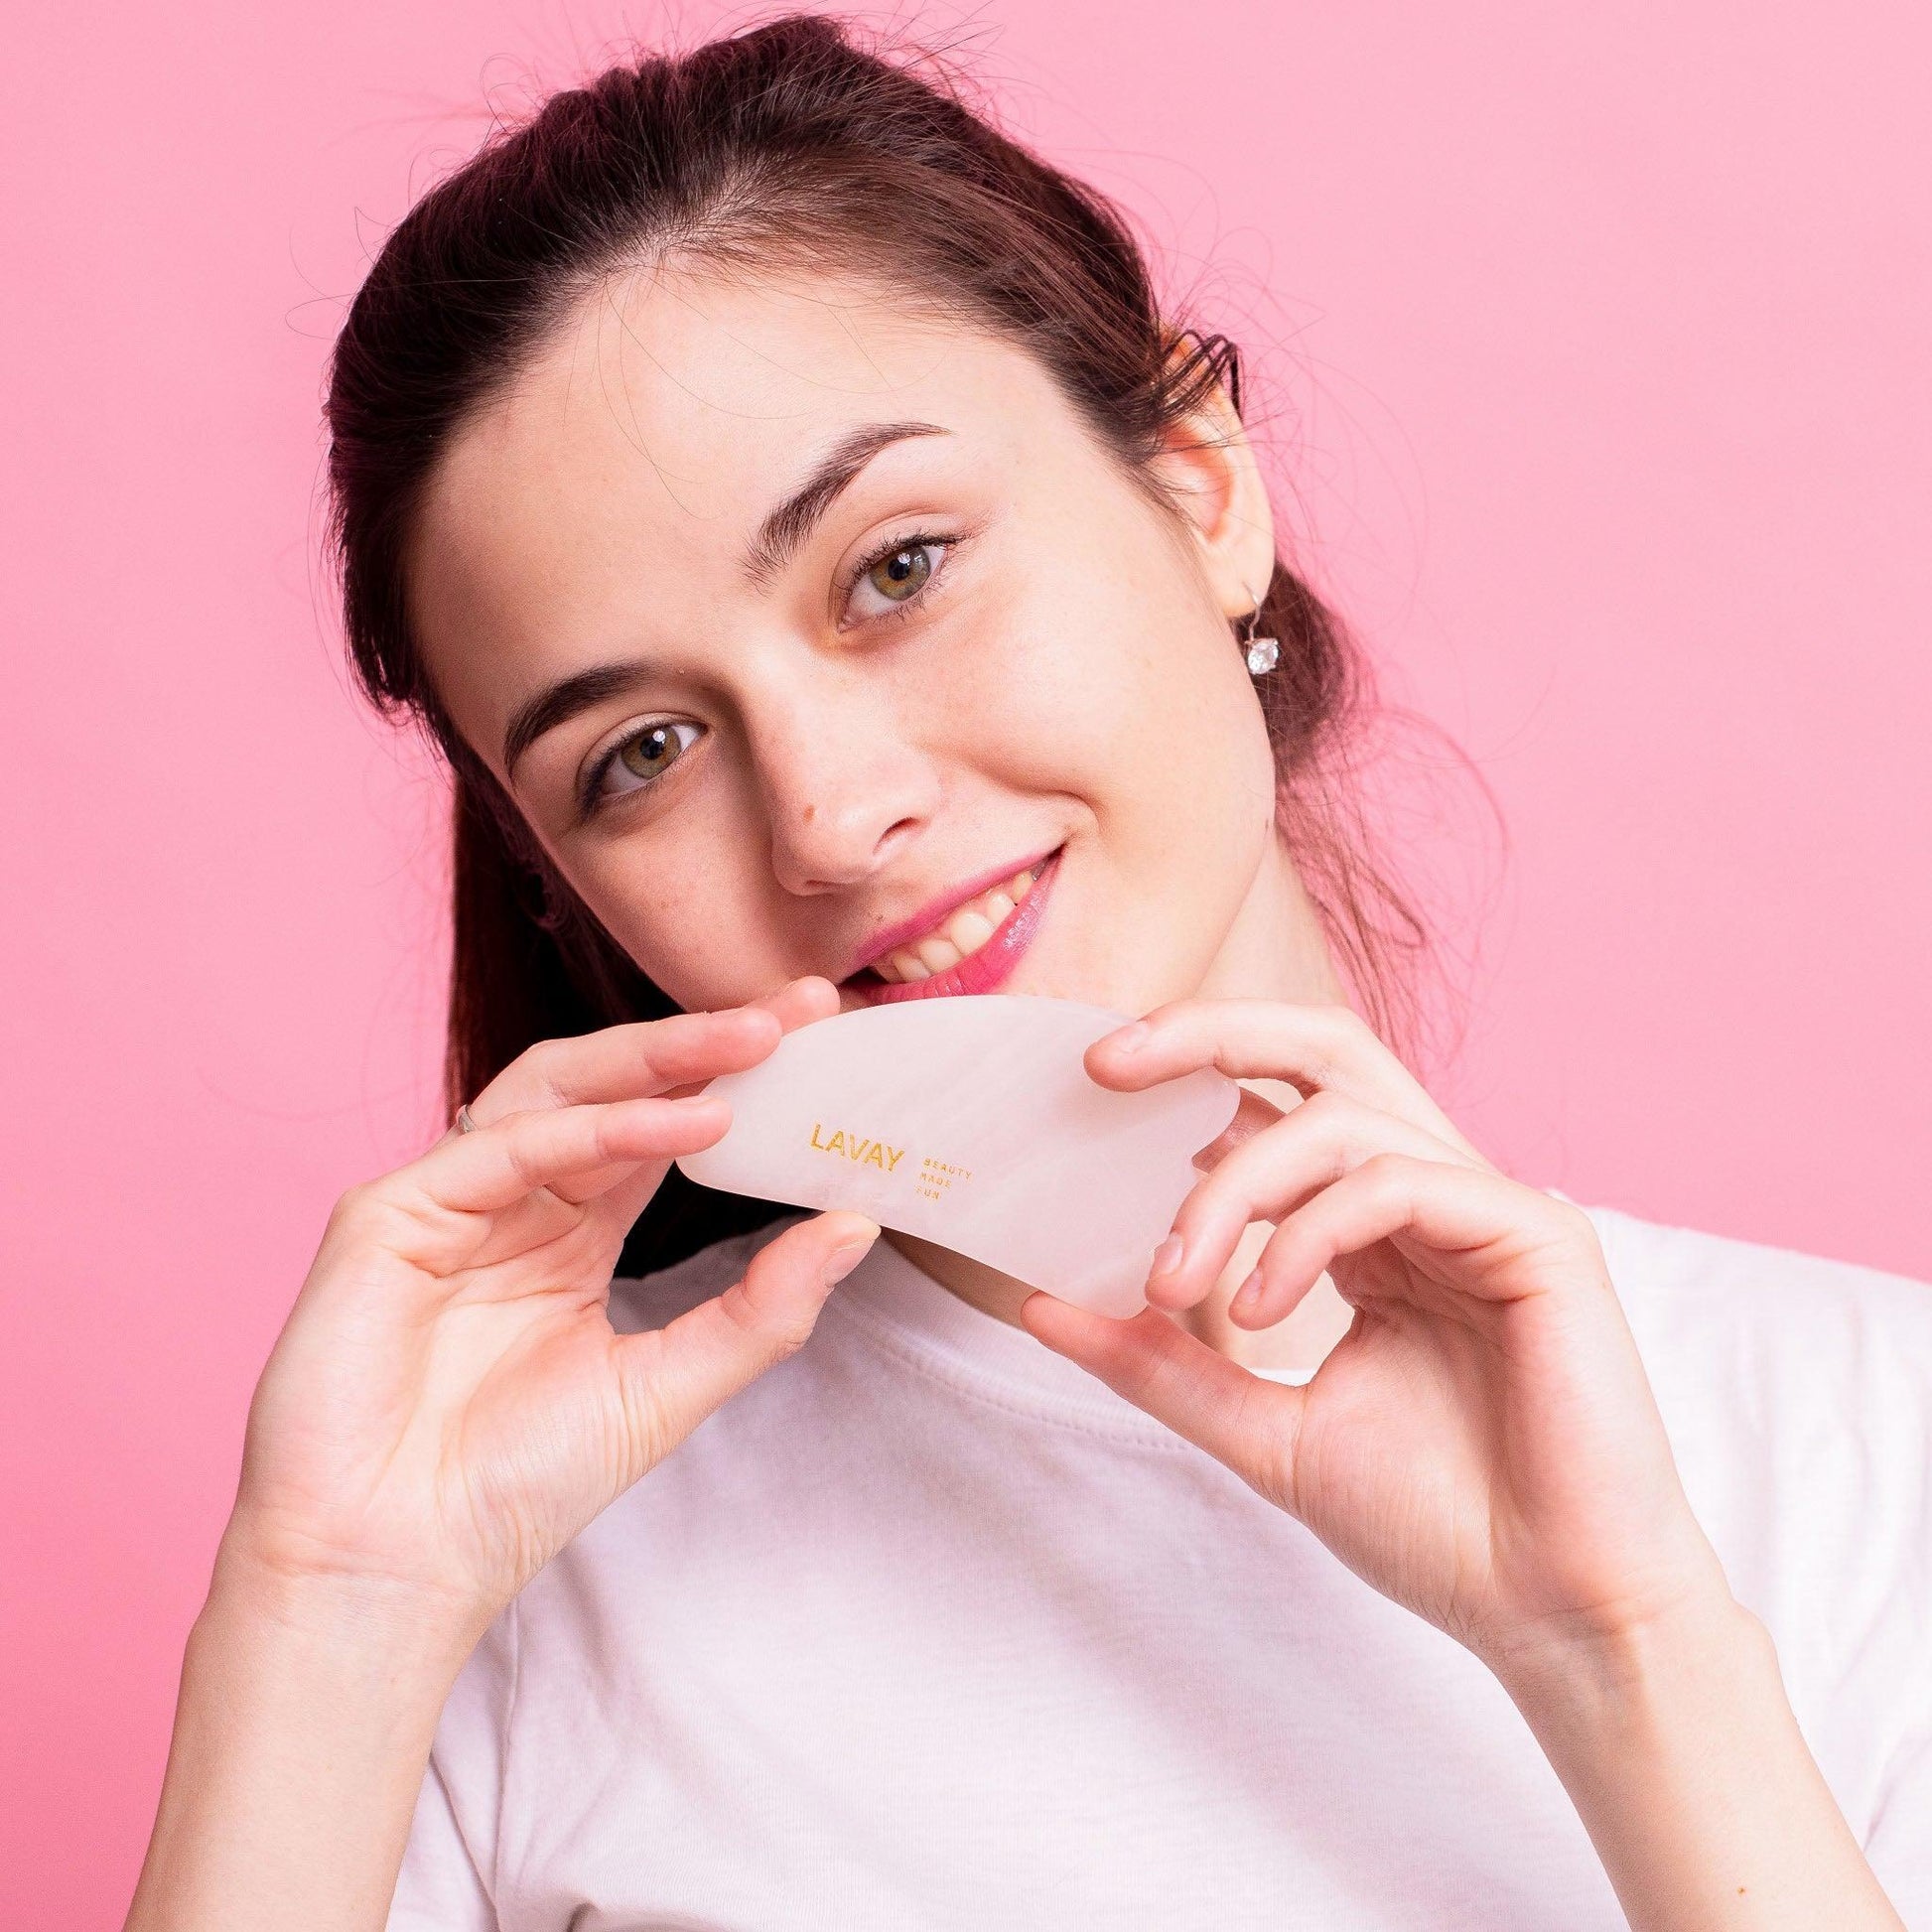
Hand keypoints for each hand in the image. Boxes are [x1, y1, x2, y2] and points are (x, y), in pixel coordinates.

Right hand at [221, 974, 875, 1629]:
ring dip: (659, 1060)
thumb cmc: (515, 1488)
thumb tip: (858, 1224)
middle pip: (612, 1087)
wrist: (396, 1571)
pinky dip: (598, 1130)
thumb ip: (761, 1308)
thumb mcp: (668, 1387)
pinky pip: (505, 1148)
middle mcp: (511, 1202)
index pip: (660, 1127)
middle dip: (705, 1043)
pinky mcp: (388, 1216)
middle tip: (801, 1009)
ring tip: (753, 1041)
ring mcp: (446, 1201)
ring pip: (557, 1089)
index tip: (821, 1040)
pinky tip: (686, 1123)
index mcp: (569, 1233)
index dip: (735, 1081)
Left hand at [1019, 999, 1731, 1676]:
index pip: (1274, 1106)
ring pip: (1339, 1115)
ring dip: (1233, 1186)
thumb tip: (1041, 1304)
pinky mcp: (1539, 1233)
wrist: (1552, 1615)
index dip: (1182, 1081)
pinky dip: (1309, 1232)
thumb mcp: (1262, 1428)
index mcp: (1373, 1224)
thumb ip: (1162, 1361)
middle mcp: (1429, 1193)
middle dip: (1207, 1033)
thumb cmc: (1433, 1523)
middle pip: (1321, 1048)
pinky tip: (1260, 1308)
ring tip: (1174, 1280)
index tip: (1081, 1097)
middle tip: (1104, 1067)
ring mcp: (1488, 1205)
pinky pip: (1398, 1180)